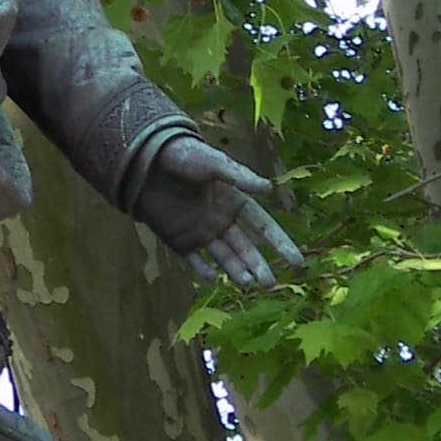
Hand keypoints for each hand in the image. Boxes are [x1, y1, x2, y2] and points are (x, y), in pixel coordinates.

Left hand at [134, 136, 303, 288]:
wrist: (143, 162)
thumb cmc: (182, 156)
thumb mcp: (212, 163)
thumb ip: (238, 176)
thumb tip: (269, 189)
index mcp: (234, 201)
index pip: (263, 226)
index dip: (280, 243)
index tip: (296, 262)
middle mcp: (221, 220)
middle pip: (245, 247)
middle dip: (258, 265)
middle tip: (269, 284)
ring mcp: (200, 232)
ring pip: (223, 257)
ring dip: (235, 270)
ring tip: (245, 283)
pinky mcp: (178, 240)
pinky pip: (193, 260)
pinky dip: (201, 270)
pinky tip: (210, 278)